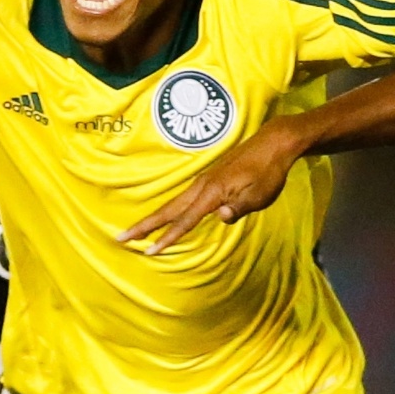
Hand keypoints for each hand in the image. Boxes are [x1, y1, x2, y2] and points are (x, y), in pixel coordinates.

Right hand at [117, 118, 308, 252]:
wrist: (273, 143)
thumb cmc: (269, 171)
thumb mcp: (260, 194)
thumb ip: (239, 208)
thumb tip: (221, 218)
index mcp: (213, 192)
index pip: (186, 220)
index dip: (167, 237)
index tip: (149, 251)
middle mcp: (202, 185)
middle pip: (169, 209)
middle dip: (145, 225)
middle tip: (121, 238)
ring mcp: (204, 180)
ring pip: (174, 202)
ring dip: (155, 217)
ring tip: (138, 230)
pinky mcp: (209, 178)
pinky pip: (184, 198)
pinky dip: (171, 209)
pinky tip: (169, 216)